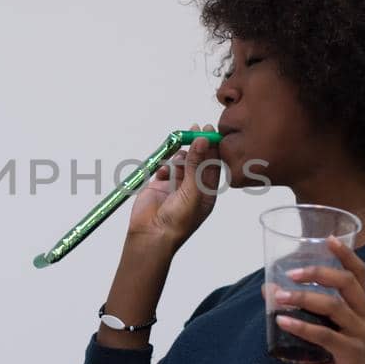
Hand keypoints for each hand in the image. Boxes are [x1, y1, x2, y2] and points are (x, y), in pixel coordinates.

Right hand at [126, 122, 221, 249]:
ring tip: (177, 157)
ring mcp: (175, 186)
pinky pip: (164, 168)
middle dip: (196, 145)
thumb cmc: (178, 221)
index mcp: (207, 192)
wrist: (151, 235)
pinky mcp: (159, 185)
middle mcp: (193, 188)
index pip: (213, 165)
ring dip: (179, 157)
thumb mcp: (192, 191)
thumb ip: (197, 165)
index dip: (212, 147)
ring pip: (181, 162)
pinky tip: (163, 172)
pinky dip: (164, 166)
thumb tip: (202, 140)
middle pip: (197, 161)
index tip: (210, 130)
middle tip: (194, 128)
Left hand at [273, 236, 364, 363]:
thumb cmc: (338, 363)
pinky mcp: (353, 353)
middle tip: (291, 273)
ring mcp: (362, 334)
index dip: (347, 254)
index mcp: (361, 308)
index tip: (329, 238)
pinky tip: (283, 322)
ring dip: (303, 298)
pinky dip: (302, 326)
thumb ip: (301, 314)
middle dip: (318, 272)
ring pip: (335, 306)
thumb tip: (268, 291)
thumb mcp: (320, 334)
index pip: (360, 273)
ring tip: (279, 298)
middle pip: (348, 282)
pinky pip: (325, 335)